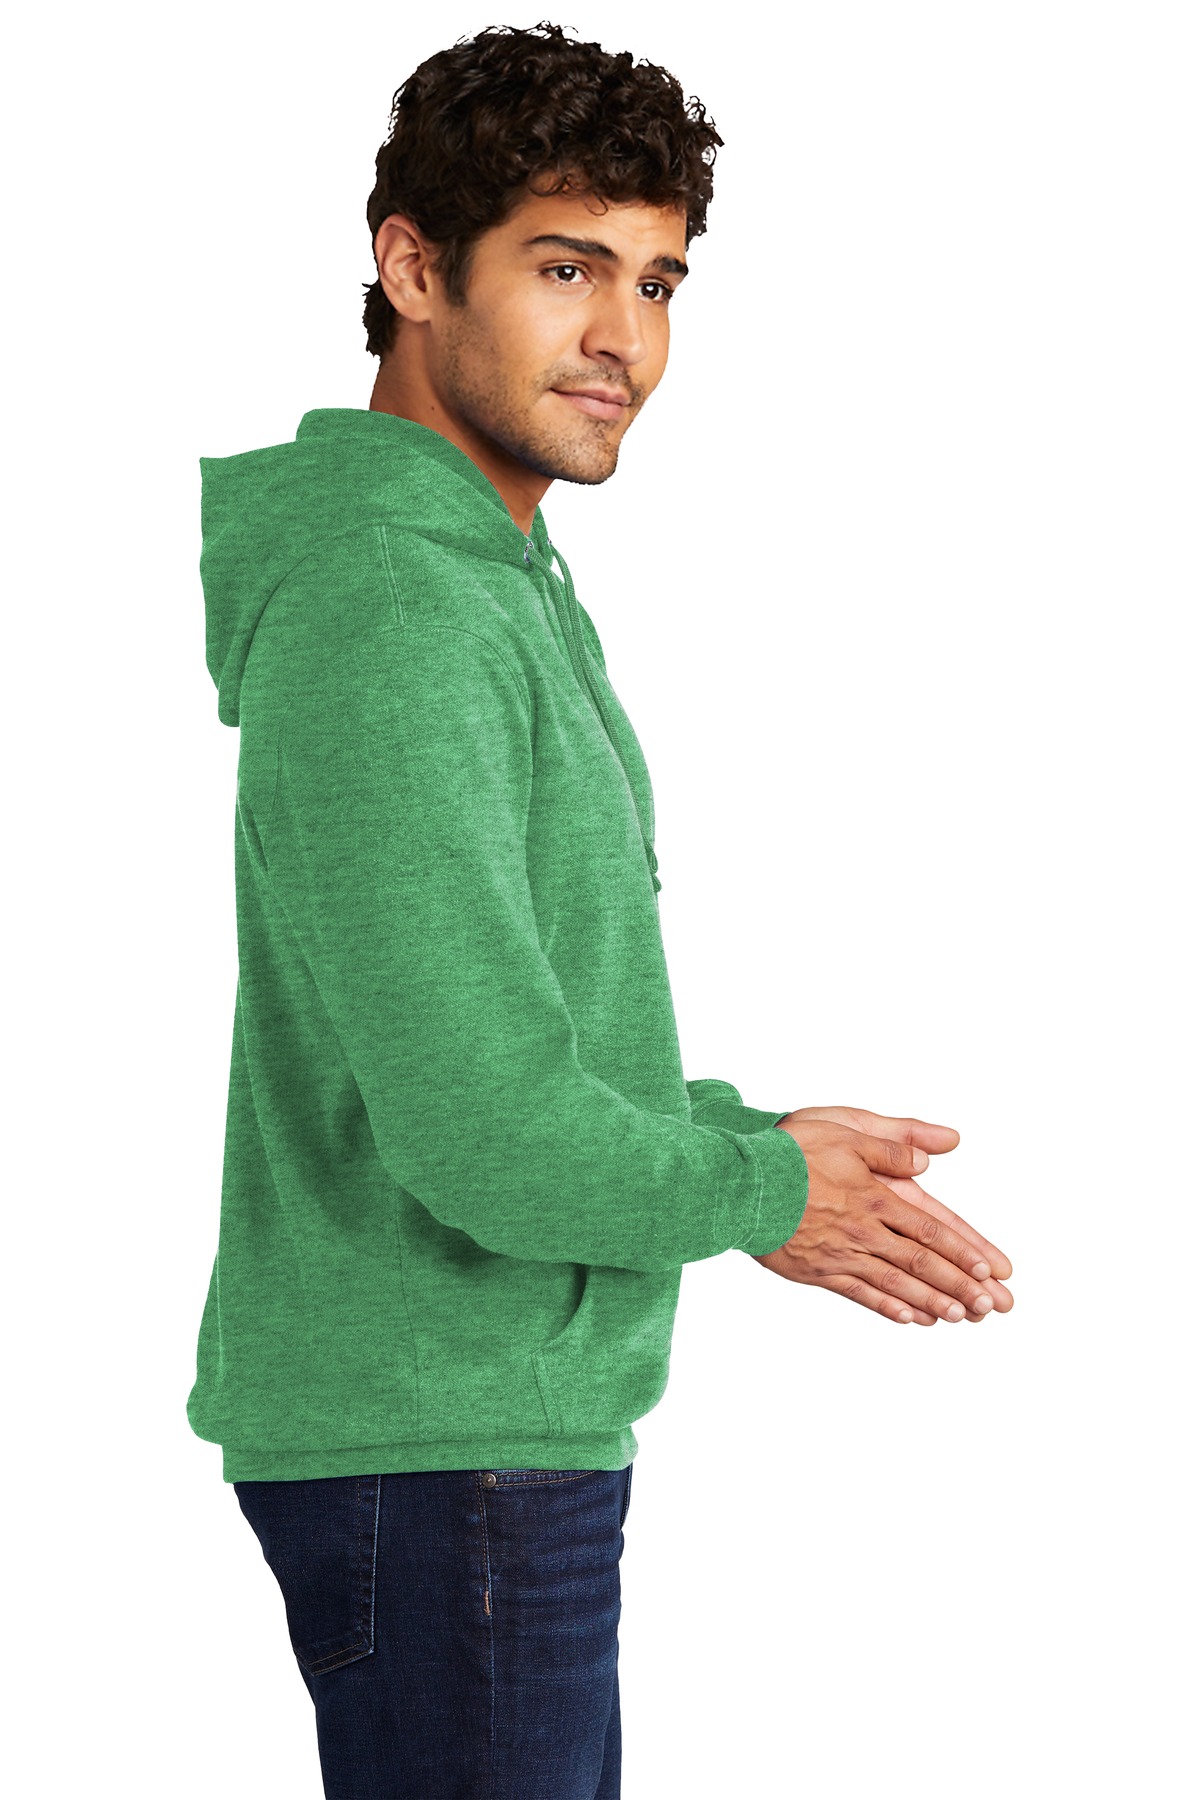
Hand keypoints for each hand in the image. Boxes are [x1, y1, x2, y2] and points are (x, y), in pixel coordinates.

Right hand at [753, 1113, 1009, 1326]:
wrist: (737, 1185)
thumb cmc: (791, 1151)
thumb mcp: (847, 1129)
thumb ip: (895, 1142)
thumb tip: (940, 1150)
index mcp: (876, 1196)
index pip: (931, 1228)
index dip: (964, 1250)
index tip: (991, 1270)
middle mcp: (865, 1231)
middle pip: (921, 1263)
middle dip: (960, 1285)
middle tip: (992, 1306)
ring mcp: (841, 1255)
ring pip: (896, 1284)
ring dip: (932, 1301)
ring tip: (960, 1317)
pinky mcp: (816, 1270)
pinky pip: (859, 1294)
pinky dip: (888, 1307)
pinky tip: (910, 1319)